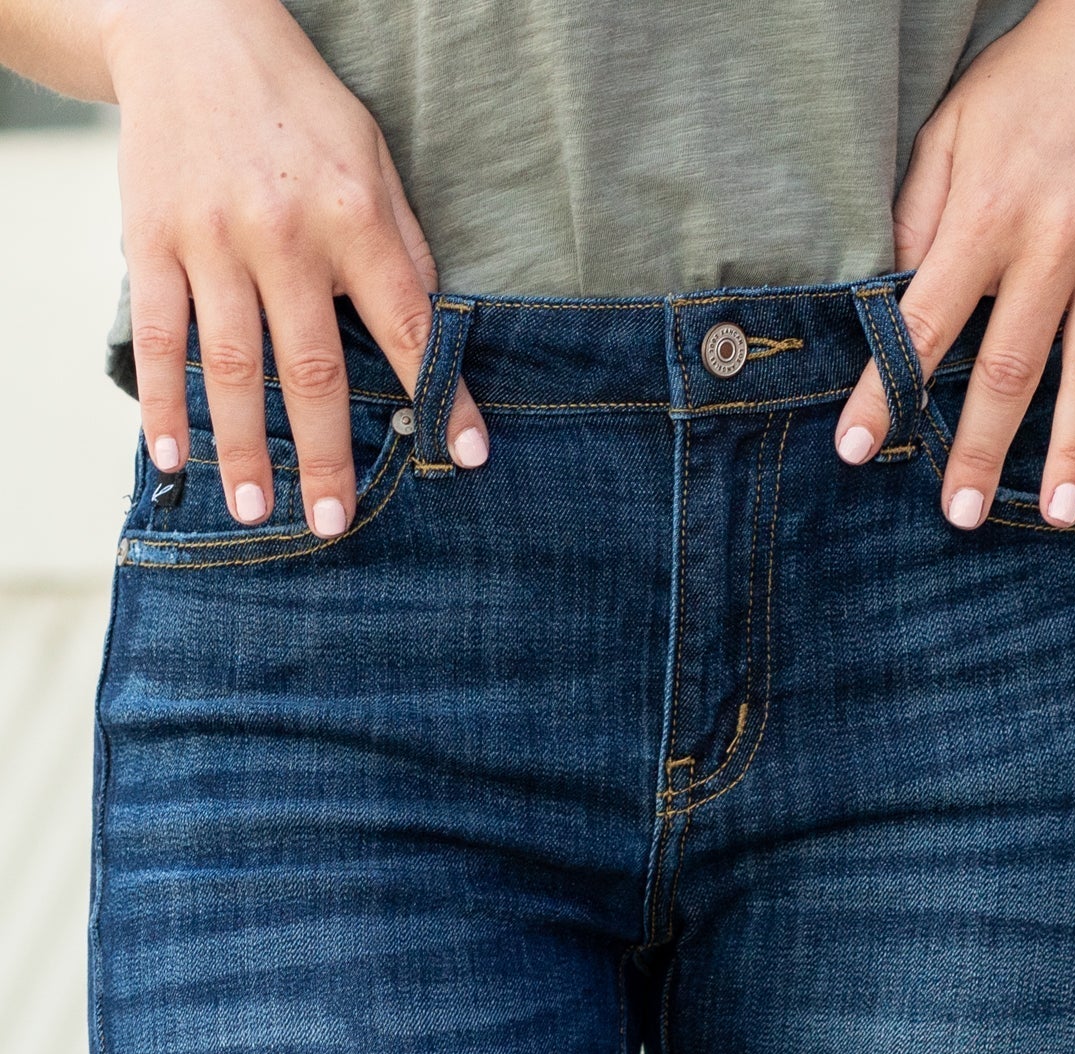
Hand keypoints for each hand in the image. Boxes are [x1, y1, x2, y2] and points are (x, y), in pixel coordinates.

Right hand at [101, 0, 489, 536]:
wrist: (189, 26)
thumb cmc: (296, 107)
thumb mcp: (371, 157)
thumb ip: (402, 245)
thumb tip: (436, 332)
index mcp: (353, 214)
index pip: (408, 323)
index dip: (440, 394)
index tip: (462, 455)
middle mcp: (283, 233)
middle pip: (311, 367)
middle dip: (326, 454)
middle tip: (333, 523)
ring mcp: (212, 239)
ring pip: (232, 366)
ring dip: (244, 449)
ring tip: (255, 512)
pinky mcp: (152, 240)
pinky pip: (160, 338)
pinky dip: (162, 404)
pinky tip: (173, 458)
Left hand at [833, 0, 1074, 527]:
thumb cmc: (1026, 85)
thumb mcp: (949, 132)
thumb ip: (917, 218)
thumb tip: (885, 301)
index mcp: (987, 217)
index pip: (924, 324)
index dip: (886, 391)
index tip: (856, 450)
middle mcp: (1056, 242)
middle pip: (1009, 368)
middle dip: (981, 449)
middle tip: (961, 515)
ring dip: (1073, 449)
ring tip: (1056, 514)